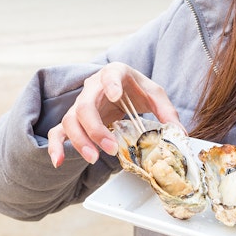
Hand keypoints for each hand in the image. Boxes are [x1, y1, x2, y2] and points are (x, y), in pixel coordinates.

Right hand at [46, 63, 179, 167]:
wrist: (121, 91)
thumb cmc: (136, 90)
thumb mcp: (155, 95)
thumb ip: (167, 112)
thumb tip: (180, 134)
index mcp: (114, 74)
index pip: (110, 75)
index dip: (111, 84)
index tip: (115, 95)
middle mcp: (92, 88)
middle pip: (84, 106)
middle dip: (95, 129)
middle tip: (111, 148)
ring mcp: (80, 104)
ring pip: (70, 120)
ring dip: (80, 140)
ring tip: (94, 158)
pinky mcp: (74, 120)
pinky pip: (58, 132)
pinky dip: (56, 146)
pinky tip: (59, 161)